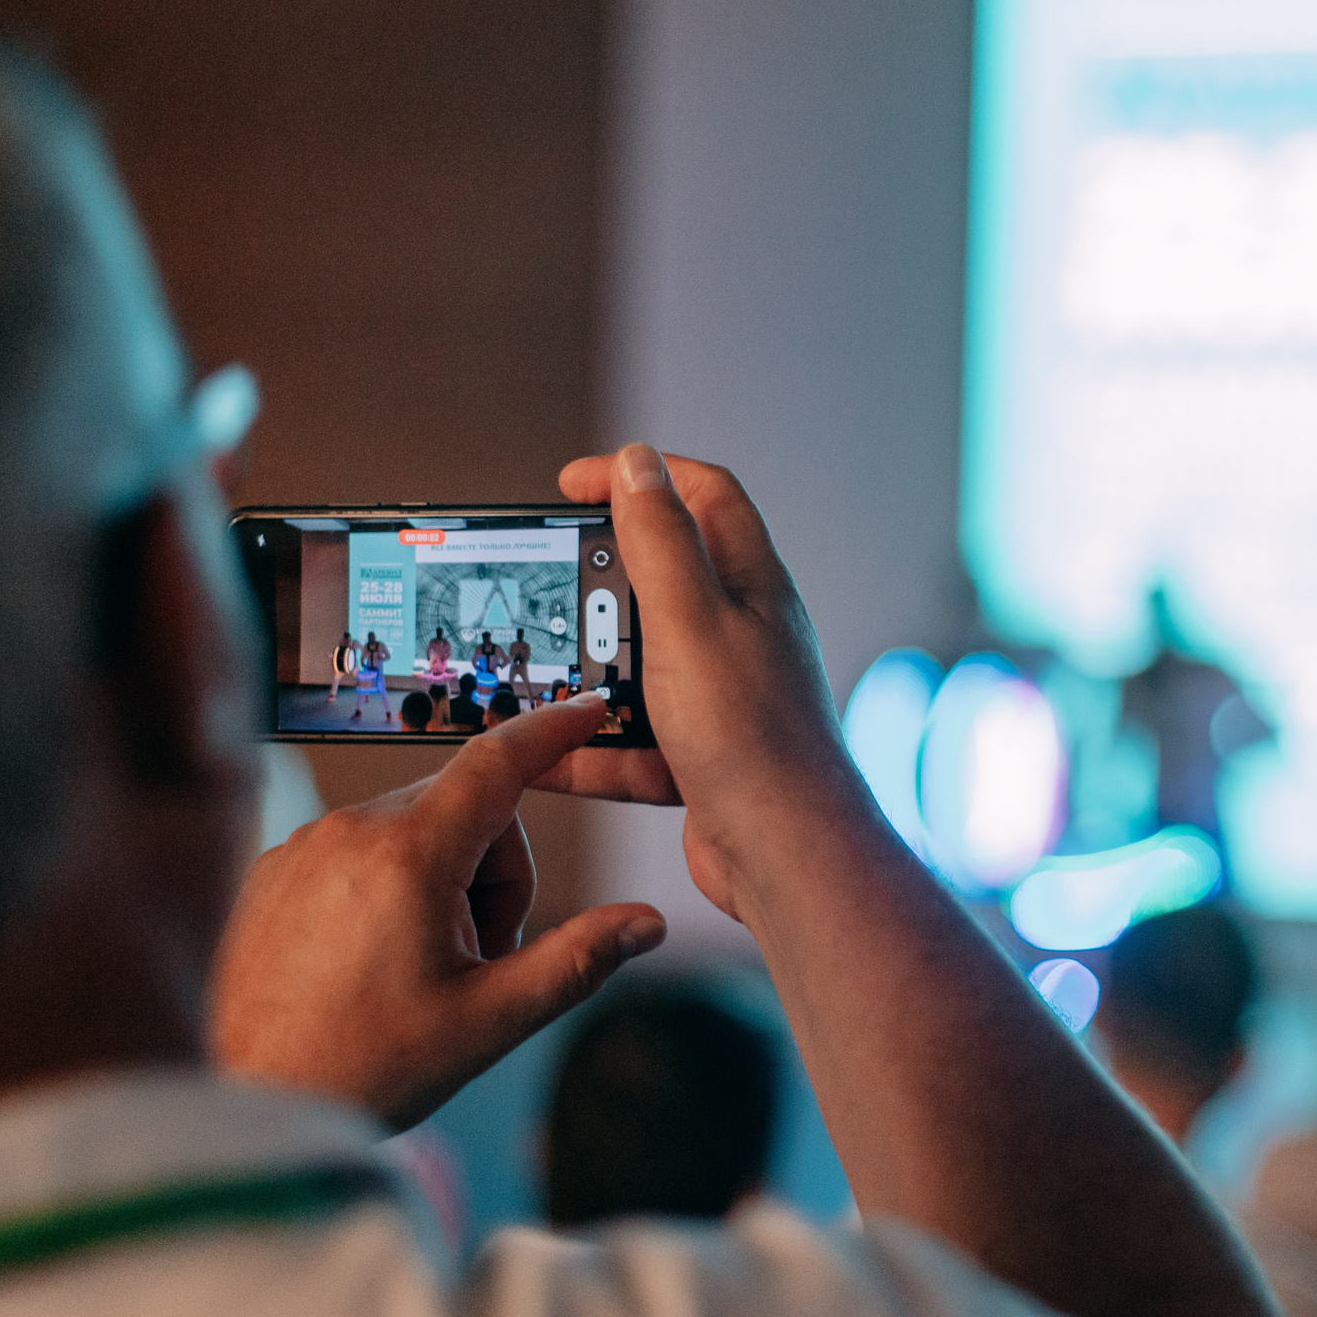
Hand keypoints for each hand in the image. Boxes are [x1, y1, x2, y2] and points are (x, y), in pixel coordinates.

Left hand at [210, 697, 665, 1129]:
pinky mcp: (273, 871)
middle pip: (467, 811)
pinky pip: (358, 849)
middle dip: (495, 873)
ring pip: (414, 830)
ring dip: (443, 883)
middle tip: (481, 960)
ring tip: (422, 971)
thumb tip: (645, 924)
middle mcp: (350, 831)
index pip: (499, 762)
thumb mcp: (490, 1021)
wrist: (248, 1106)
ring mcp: (304, 847)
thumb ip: (576, 961)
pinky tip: (373, 963)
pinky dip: (389, 888)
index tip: (590, 709)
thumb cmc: (367, 1068)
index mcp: (411, 856)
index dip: (554, 731)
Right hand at [533, 445, 884, 921]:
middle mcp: (743, 634)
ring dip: (585, 675)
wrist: (786, 855)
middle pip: (660, 583)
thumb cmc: (752, 735)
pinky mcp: (703, 757)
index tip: (571, 486)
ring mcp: (723, 698)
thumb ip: (660, 539)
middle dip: (596, 585)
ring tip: (530, 680)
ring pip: (639, 669)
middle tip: (539, 590)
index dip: (638, 476)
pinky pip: (632, 743)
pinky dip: (589, 751)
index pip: (701, 496)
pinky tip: (544, 760)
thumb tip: (639, 461)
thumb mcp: (690, 619)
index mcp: (751, 585)